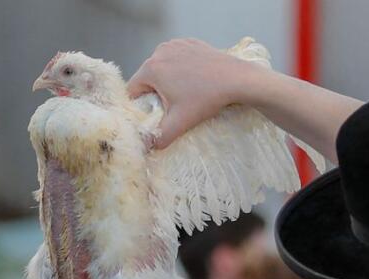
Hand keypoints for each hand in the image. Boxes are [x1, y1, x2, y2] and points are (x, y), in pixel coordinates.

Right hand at [126, 39, 266, 148]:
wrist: (236, 79)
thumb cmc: (206, 99)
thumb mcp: (179, 123)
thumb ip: (158, 137)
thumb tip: (147, 147)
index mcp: (151, 68)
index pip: (132, 90)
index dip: (140, 105)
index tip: (154, 114)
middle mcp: (159, 51)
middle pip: (146, 77)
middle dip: (154, 92)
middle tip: (172, 106)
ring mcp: (175, 44)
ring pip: (161, 67)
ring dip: (166, 80)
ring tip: (184, 92)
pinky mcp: (189, 42)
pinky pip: (176, 58)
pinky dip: (179, 68)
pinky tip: (193, 79)